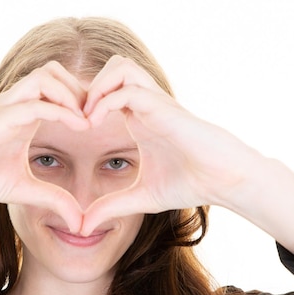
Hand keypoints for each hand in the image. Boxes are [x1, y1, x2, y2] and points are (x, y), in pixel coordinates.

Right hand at [0, 62, 91, 258]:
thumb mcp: (23, 190)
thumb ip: (52, 199)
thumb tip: (80, 221)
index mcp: (24, 115)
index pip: (60, 90)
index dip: (85, 100)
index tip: (105, 122)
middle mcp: (16, 105)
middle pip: (57, 72)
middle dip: (83, 88)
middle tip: (100, 114)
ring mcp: (5, 108)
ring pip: (46, 76)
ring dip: (73, 93)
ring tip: (89, 119)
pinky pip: (35, 103)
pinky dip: (61, 109)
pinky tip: (80, 126)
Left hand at [80, 56, 263, 233]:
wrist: (224, 180)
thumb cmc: (191, 184)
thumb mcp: (142, 197)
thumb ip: (112, 207)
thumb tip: (82, 227)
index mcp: (139, 118)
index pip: (106, 90)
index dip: (83, 103)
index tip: (68, 129)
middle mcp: (145, 104)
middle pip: (112, 68)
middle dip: (87, 86)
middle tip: (74, 116)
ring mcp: (155, 102)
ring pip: (119, 67)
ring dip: (96, 87)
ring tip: (85, 117)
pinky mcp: (162, 107)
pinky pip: (127, 89)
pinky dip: (105, 100)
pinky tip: (95, 124)